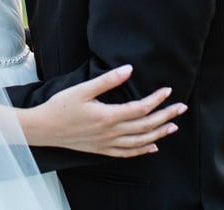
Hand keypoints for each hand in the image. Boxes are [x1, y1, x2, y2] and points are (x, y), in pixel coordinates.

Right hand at [20, 65, 186, 156]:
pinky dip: (142, 151)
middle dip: (166, 116)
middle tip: (181, 108)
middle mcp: (111, 133)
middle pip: (145, 126)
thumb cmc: (60, 107)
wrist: (43, 128)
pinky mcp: (102, 150)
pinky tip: (152, 147)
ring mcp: (107, 144)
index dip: (156, 100)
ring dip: (159, 134)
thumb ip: (107, 80)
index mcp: (108, 116)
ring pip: (140, 142)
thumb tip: (128, 69)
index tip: (168, 91)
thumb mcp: (83, 89)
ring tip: (173, 126)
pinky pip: (127, 153)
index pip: (140, 109)